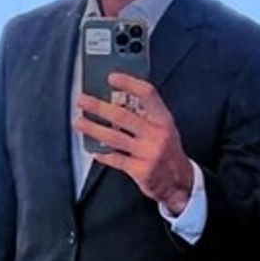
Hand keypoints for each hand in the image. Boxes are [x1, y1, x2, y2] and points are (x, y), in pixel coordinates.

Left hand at [75, 73, 193, 214]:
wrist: (180, 182)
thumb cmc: (169, 152)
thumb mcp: (165, 129)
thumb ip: (145, 115)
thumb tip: (117, 100)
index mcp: (163, 120)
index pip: (147, 95)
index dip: (129, 83)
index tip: (112, 78)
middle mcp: (157, 135)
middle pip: (123, 116)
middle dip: (99, 107)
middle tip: (83, 101)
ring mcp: (148, 153)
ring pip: (114, 138)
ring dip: (93, 129)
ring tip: (79, 122)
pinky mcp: (140, 170)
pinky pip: (116, 159)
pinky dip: (102, 154)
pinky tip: (93, 149)